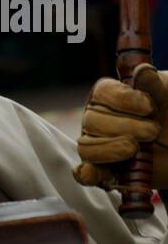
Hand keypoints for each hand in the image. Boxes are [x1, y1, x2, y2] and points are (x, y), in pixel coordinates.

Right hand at [74, 64, 167, 190]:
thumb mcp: (167, 97)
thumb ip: (153, 85)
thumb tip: (142, 70)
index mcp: (109, 96)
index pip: (101, 92)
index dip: (123, 100)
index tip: (149, 107)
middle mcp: (97, 118)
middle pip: (92, 121)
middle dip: (126, 127)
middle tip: (153, 131)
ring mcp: (98, 144)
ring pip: (87, 146)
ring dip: (112, 149)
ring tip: (137, 150)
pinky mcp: (104, 171)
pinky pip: (84, 173)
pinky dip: (86, 173)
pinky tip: (93, 173)